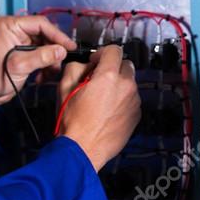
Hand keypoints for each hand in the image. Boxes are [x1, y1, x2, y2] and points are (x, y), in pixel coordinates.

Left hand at [0, 15, 75, 119]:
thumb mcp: (19, 66)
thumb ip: (42, 56)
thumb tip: (61, 50)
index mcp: (9, 26)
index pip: (40, 24)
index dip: (57, 35)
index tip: (68, 46)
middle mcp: (14, 31)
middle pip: (44, 35)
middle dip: (53, 50)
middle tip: (60, 62)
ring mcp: (18, 42)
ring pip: (44, 46)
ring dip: (50, 60)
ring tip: (50, 73)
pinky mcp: (21, 54)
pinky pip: (40, 55)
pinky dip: (44, 66)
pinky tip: (43, 77)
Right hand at [57, 45, 140, 170]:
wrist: (83, 149)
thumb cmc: (72, 121)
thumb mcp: (63, 87)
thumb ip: (75, 67)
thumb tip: (84, 65)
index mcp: (108, 76)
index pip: (114, 50)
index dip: (102, 53)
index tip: (95, 62)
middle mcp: (126, 86)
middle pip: (126, 64)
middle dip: (112, 68)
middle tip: (97, 79)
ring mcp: (134, 102)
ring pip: (129, 83)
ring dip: (118, 85)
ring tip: (101, 99)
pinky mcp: (136, 115)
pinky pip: (131, 99)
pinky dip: (122, 100)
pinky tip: (107, 111)